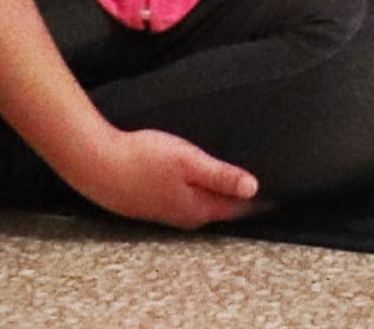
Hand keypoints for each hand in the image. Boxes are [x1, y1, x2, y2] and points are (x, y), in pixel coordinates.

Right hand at [62, 124, 259, 227]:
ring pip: (199, 206)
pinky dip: (196, 193)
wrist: (96, 165)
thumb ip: (221, 176)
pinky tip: (196, 183)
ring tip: (234, 185)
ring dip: (216, 196)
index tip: (276, 195)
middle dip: (238, 200)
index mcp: (195, 207)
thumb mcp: (190, 162)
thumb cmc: (143, 159)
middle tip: (260, 191)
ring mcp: (163, 211)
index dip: (256, 201)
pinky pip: (181, 201)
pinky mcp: (149, 202)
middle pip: (218, 209)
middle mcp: (181, 215)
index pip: (235, 208)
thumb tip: (253, 188)